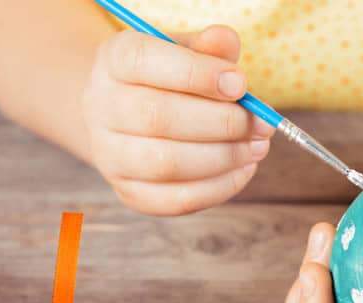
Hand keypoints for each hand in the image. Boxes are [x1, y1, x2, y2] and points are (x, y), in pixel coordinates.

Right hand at [82, 26, 273, 214]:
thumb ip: (208, 48)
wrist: (131, 119)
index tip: (240, 84)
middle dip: (221, 123)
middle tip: (260, 124)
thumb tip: (226, 42)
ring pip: (167, 163)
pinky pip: (177, 200)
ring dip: (224, 157)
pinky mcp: (131, 193)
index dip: (197, 73)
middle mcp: (101, 107)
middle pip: (158, 117)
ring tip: (257, 147)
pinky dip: (219, 187)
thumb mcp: (186, 53)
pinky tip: (243, 169)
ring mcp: (111, 156)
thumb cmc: (170, 81)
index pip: (144, 62)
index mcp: (114, 60)